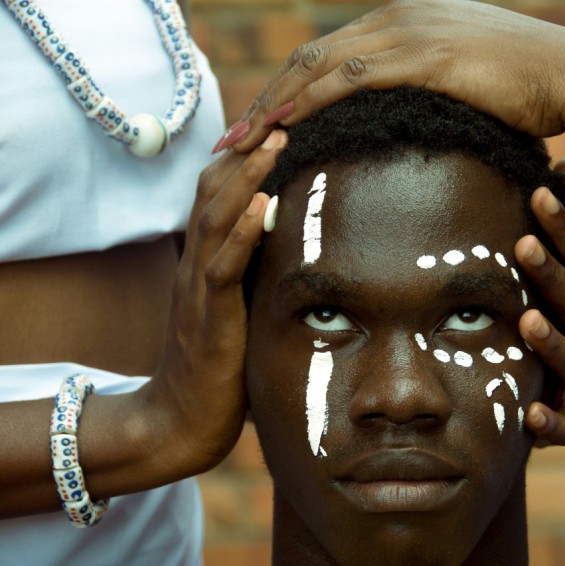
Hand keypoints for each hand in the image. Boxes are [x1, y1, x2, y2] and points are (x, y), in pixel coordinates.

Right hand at [141, 131, 285, 476]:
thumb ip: (257, 273)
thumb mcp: (240, 308)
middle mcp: (197, 263)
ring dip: (246, 176)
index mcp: (205, 258)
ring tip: (276, 140)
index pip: (218, 192)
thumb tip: (295, 243)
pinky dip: (241, 233)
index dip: (245, 155)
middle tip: (284, 112)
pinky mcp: (209, 316)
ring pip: (216, 217)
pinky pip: (222, 267)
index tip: (281, 122)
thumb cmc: (219, 365)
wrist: (183, 420)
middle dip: (248, 150)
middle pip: (212, 190)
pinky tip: (262, 205)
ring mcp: (198, 287)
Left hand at [226, 0, 564, 152]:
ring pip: (320, 66)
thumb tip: (405, 121)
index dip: (286, 88)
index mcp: (402, 22)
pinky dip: (313, 103)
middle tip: (231, 139)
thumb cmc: (525, 85)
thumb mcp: (464, 77)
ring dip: (276, 105)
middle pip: (309, 57)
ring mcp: (409, 33)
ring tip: (243, 144)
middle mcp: (396, 19)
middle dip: (265, 98)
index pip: (327, 54)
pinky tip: (287, 127)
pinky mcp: (424, 57)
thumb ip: (427, 87)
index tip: (259, 122)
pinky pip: (353, 80)